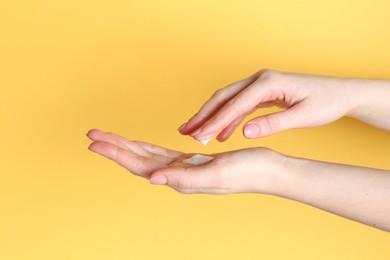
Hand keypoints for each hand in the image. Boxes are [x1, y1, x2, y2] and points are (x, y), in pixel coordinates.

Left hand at [87, 129, 282, 193]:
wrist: (267, 170)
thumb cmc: (247, 171)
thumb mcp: (216, 173)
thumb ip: (184, 178)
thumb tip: (153, 179)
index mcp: (179, 179)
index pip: (139, 165)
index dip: (116, 154)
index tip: (95, 142)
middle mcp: (177, 176)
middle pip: (137, 160)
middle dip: (114, 147)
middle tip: (92, 134)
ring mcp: (183, 169)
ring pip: (147, 156)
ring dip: (126, 146)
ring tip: (108, 137)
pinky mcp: (192, 162)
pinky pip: (162, 153)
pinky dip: (147, 147)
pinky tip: (139, 143)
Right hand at [178, 69, 356, 140]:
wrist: (340, 93)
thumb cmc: (325, 102)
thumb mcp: (303, 116)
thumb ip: (273, 124)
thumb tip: (245, 133)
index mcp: (268, 83)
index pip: (235, 104)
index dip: (215, 121)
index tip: (199, 136)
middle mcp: (259, 79)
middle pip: (223, 97)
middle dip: (203, 115)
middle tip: (185, 130)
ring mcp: (259, 85)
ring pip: (227, 100)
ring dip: (210, 116)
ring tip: (194, 133)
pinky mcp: (261, 92)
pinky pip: (238, 105)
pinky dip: (226, 119)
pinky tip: (219, 134)